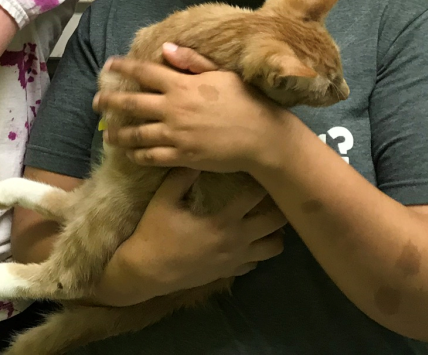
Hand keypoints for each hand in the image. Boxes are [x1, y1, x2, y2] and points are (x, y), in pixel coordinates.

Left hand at [95, 45, 299, 174]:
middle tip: (96, 102)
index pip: (144, 72)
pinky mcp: (182, 156)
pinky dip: (137, 155)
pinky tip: (130, 154)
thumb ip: (191, 61)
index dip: (124, 67)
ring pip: (137, 134)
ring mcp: (176, 134)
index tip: (109, 65)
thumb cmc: (246, 100)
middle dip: (110, 102)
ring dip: (118, 134)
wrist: (263, 137)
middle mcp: (173, 108)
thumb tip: (165, 48)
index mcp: (182, 85)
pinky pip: (152, 156)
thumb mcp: (221, 73)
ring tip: (107, 133)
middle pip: (132, 103)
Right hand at [103, 168, 286, 302]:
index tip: (259, 168)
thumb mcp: (164, 200)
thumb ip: (181, 176)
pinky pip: (256, 263)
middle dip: (279, 204)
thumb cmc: (155, 233)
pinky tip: (248, 240)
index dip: (260, 180)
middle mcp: (237, 240)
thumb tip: (195, 155)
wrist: (148, 272)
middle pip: (275, 222)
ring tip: (267, 218)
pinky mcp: (230, 272)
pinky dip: (258, 250)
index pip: (255, 196)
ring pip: (274, 247)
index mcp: (223, 220)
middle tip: (273, 192)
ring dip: (275, 232)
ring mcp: (236, 259)